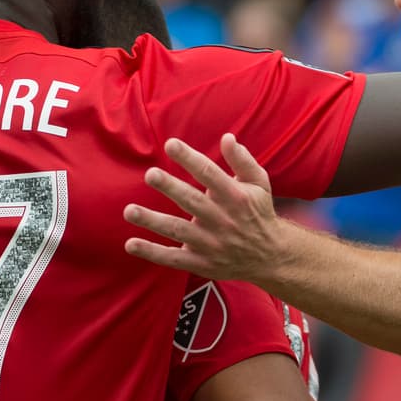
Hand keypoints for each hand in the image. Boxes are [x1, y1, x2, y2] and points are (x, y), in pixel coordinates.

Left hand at [124, 133, 288, 281]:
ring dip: (152, 221)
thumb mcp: (259, 183)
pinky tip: (131, 244)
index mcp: (236, 197)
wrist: (270, 256)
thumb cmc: (259, 213)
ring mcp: (211, 244)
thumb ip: (243, 161)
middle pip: (192, 202)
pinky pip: (174, 258)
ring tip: (129, 210)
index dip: (189, 158)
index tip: (170, 144)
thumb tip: (227, 137)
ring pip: (179, 231)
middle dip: (170, 188)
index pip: (210, 174)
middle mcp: (223, 220)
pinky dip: (153, 253)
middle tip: (150, 174)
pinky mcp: (202, 262)